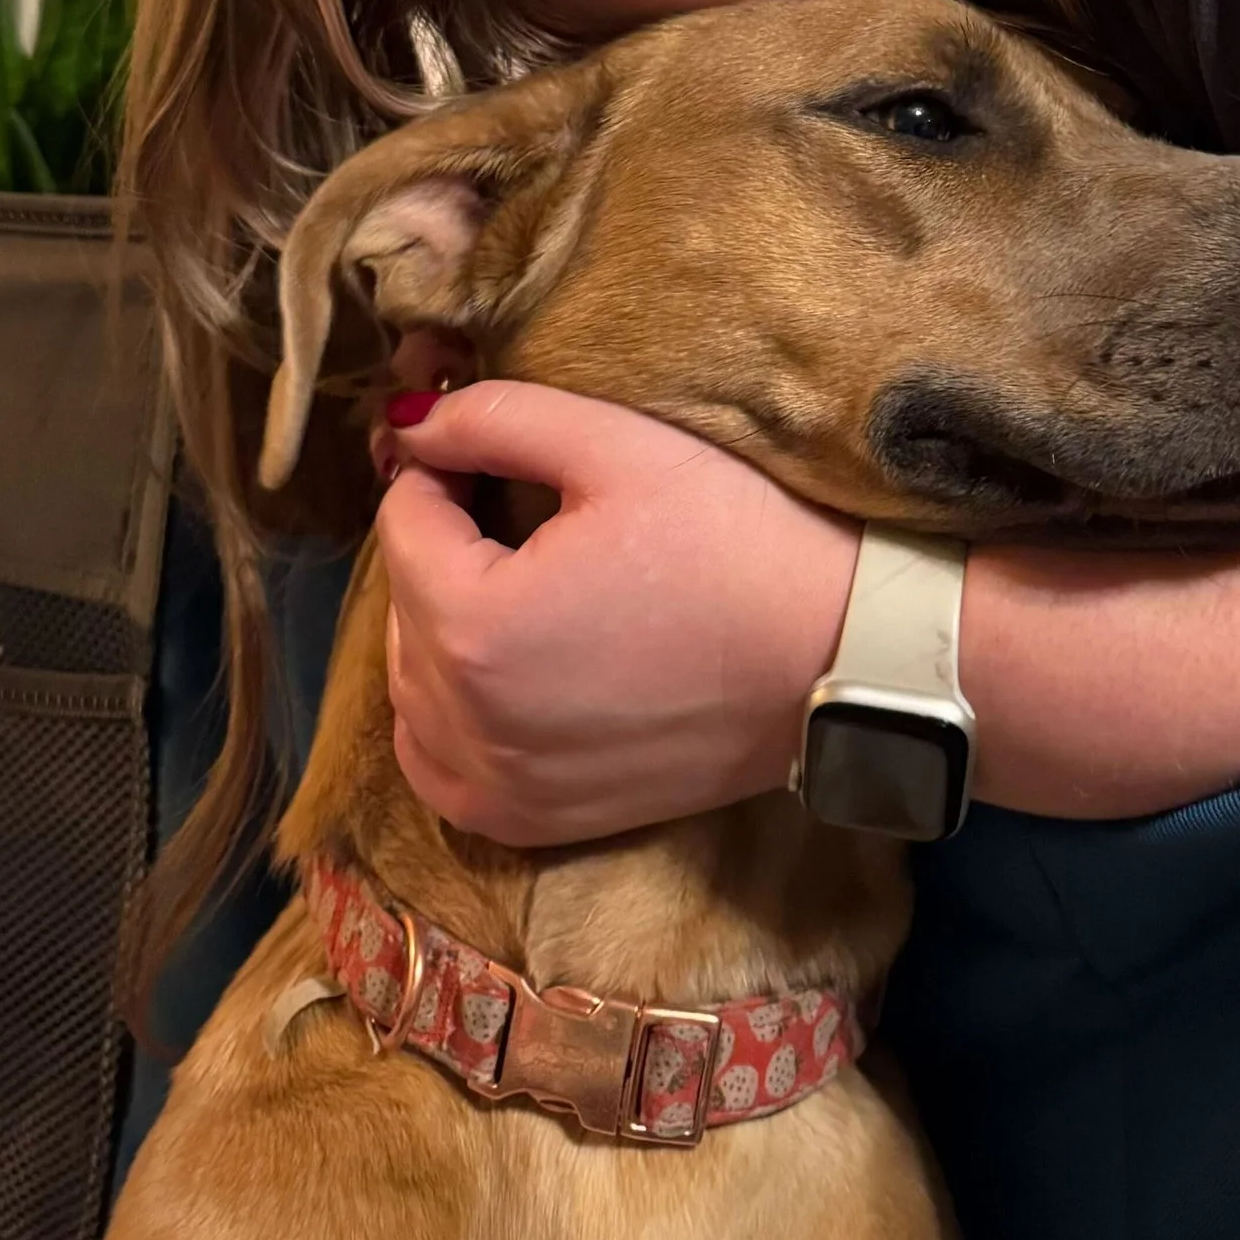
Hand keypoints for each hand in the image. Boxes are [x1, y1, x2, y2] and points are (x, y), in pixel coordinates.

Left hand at [376, 381, 858, 845]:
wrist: (838, 656)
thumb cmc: (736, 540)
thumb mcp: (616, 447)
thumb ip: (495, 419)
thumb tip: (406, 421)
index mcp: (477, 626)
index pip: (404, 519)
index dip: (445, 467)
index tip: (500, 451)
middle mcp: (470, 723)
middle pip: (402, 602)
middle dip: (443, 545)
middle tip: (519, 508)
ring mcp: (501, 785)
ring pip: (410, 686)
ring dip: (439, 626)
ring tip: (519, 580)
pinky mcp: (535, 821)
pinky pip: (437, 769)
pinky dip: (445, 718)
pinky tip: (500, 672)